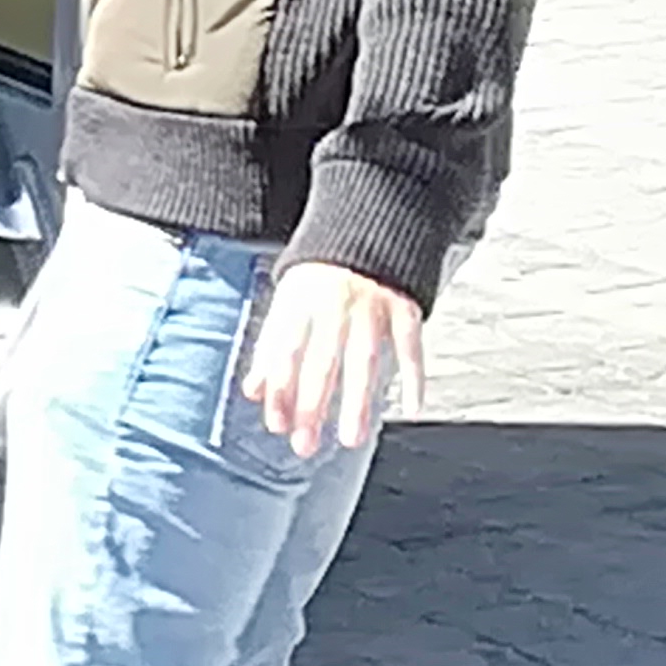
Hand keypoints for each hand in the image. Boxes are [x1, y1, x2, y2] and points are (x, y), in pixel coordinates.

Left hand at [241, 263, 422, 456]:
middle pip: (321, 360)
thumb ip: (271, 345)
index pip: (285, 350)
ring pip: (364, 358)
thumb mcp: (289, 299)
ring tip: (351, 439)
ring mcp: (371, 302)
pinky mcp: (405, 303)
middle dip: (312, 405)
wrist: (370, 220)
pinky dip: (413, 376)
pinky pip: (409, 345)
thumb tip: (252, 392)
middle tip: (305, 446)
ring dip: (357, 401)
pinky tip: (410, 407)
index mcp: (300, 299)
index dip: (279, 388)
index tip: (277, 425)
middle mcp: (333, 301)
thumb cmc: (321, 273)